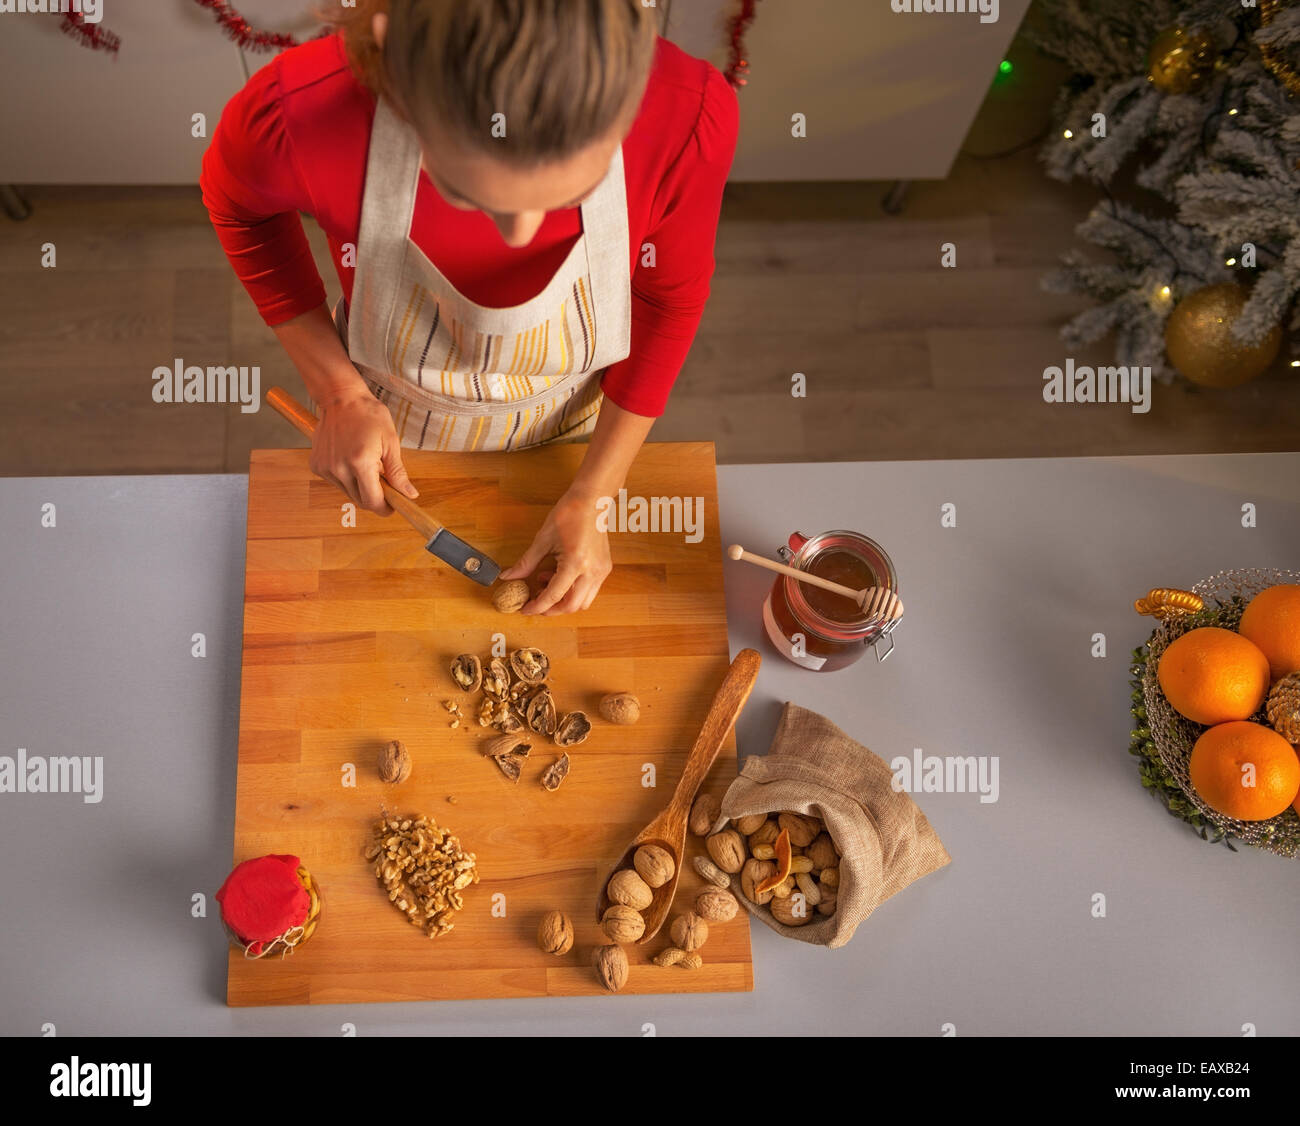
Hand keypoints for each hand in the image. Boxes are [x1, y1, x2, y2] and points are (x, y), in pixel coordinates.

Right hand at [310, 389, 417, 515]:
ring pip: (348, 492)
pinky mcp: (316, 466)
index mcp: (360, 463)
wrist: (341, 398)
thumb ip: (398, 473)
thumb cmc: (369, 415)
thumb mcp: (391, 442)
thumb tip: (409, 495)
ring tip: (365, 462)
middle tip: (382, 476)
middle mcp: (339, 468)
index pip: (373, 502)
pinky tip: (349, 458)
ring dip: (360, 485)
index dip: (385, 508)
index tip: (392, 505)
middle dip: (374, 495)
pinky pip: (336, 482)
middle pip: (360, 500)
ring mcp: (325, 468)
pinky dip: (346, 477)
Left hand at [499, 487, 611, 614]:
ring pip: (582, 602)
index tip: (525, 609)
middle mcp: (592, 572)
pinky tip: (559, 576)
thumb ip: (526, 563)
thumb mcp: (543, 539)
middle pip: (571, 606)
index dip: (537, 606)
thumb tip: (509, 576)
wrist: (592, 500)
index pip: (554, 596)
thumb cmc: (569, 514)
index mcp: (575, 563)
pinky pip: (589, 591)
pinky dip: (573, 591)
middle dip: (551, 609)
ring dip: (563, 600)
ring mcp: (601, 571)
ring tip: (546, 584)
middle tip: (534, 602)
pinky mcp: (604, 569)